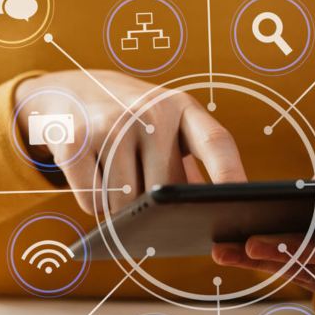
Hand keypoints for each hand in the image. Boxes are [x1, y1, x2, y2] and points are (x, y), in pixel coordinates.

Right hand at [15, 70, 246, 213]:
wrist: (69, 92)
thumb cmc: (130, 122)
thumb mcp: (165, 127)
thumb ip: (190, 166)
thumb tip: (212, 222)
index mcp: (182, 106)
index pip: (216, 143)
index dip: (232, 175)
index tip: (244, 205)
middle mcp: (149, 111)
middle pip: (167, 191)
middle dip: (158, 207)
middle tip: (143, 186)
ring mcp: (110, 123)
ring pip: (127, 205)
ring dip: (122, 208)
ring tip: (115, 173)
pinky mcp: (74, 140)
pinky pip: (94, 203)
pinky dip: (94, 203)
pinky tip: (92, 173)